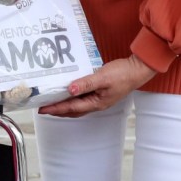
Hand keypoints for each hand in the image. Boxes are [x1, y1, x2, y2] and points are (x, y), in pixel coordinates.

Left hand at [37, 55, 156, 117]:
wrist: (137, 70)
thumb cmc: (123, 74)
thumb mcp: (102, 78)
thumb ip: (86, 83)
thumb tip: (70, 89)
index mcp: (97, 103)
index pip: (71, 107)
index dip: (56, 108)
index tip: (42, 109)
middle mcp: (97, 104)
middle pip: (72, 111)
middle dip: (57, 110)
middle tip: (43, 108)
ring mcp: (99, 99)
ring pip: (77, 106)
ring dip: (64, 106)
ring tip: (52, 103)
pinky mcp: (100, 93)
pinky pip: (82, 99)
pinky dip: (72, 99)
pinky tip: (68, 93)